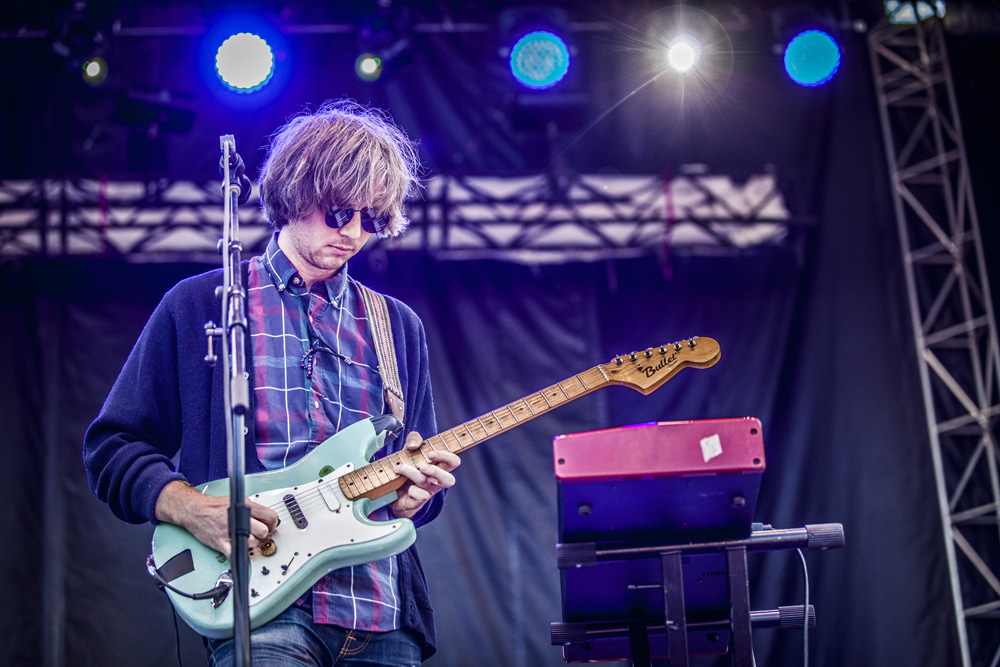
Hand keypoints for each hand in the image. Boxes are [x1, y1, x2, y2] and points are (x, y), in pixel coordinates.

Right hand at [154, 480, 279, 559]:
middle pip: (263, 532)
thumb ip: (252, 509)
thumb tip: (266, 519)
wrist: (195, 511)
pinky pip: (236, 553)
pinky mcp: (221, 543)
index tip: (269, 527)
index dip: (272, 524)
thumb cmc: (215, 507)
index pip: (271, 517)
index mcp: (246, 507)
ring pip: (252, 544)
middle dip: (262, 534)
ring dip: (250, 544)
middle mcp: (240, 519)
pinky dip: (238, 554)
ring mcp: (230, 532)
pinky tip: (236, 547)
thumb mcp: (237, 501)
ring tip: (244, 539)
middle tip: (257, 534)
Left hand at [391, 431, 459, 519]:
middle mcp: (436, 481)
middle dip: (435, 472)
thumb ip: (414, 439)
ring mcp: (427, 492)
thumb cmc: (406, 467)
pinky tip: (401, 485)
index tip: (430, 453)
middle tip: (422, 466)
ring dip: (412, 473)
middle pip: (449, 480)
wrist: (391, 489)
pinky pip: (419, 496)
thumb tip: (414, 445)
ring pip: (427, 484)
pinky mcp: (417, 502)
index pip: (453, 462)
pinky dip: (410, 489)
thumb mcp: (410, 449)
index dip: (446, 456)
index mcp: (439, 467)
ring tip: (400, 468)